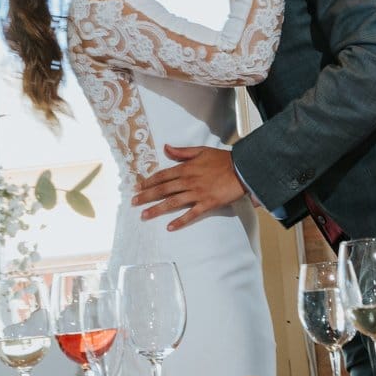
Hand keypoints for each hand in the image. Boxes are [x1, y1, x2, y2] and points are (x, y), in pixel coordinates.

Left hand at [131, 145, 245, 230]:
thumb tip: (166, 148)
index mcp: (186, 168)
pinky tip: (170, 227)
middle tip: (134, 203)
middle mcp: (188, 181)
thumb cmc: (223, 159)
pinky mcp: (207, 204)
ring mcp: (197, 193)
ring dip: (157, 209)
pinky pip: (191, 214)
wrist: (242, 169)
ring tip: (144, 216)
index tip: (138, 187)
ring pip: (173, 202)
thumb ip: (182, 152)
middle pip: (163, 189)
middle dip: (147, 196)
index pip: (162, 175)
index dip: (149, 182)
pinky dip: (180, 221)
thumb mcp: (201, 150)